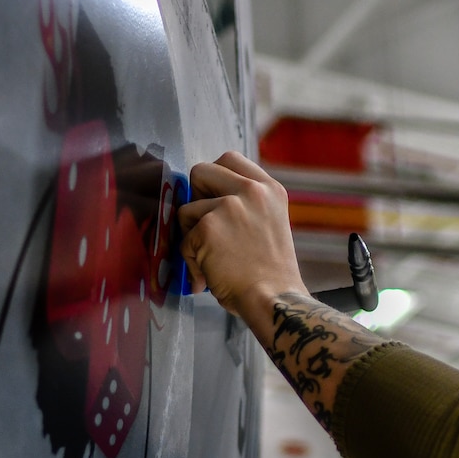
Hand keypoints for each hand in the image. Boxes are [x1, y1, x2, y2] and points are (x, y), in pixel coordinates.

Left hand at [177, 151, 385, 431]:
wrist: (275, 299)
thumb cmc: (271, 274)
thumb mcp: (270, 224)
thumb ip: (246, 205)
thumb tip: (206, 200)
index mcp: (270, 189)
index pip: (230, 158)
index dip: (214, 179)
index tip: (214, 199)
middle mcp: (252, 191)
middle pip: (201, 170)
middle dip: (195, 196)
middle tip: (205, 224)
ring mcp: (229, 206)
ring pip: (186, 210)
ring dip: (192, 236)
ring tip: (212, 259)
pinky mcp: (208, 227)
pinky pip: (184, 240)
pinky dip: (191, 260)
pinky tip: (209, 273)